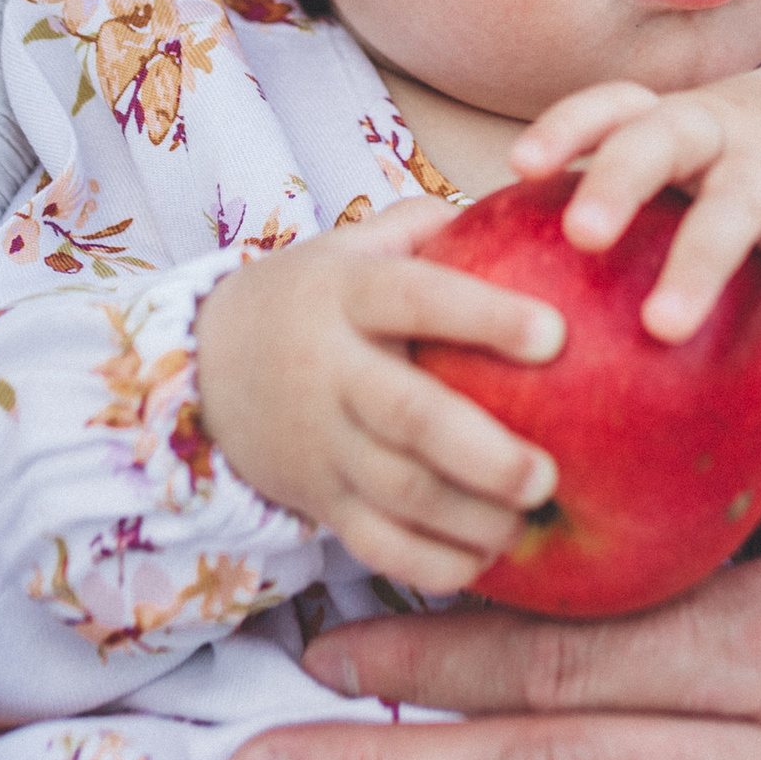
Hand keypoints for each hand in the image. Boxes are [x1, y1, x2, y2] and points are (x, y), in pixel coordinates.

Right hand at [196, 196, 563, 593]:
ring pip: (399, 494)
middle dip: (485, 454)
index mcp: (346, 295)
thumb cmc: (314, 299)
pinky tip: (484, 560)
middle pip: (410, 417)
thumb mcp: (353, 246)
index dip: (484, 316)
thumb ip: (429, 225)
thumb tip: (534, 195)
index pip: (416, 299)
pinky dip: (432, 564)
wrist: (204, 368)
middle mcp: (331, 371)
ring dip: (470, 518)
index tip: (556, 334)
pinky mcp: (318, 500)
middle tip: (548, 474)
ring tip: (528, 519)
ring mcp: (322, 444)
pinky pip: (376, 546)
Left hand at [509, 55, 760, 357]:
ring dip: (700, 260)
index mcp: (665, 121)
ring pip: (735, 202)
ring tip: (666, 326)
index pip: (610, 108)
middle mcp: (714, 130)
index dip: (565, 129)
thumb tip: (523, 314)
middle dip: (618, 181)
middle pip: (659, 140)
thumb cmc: (728, 168)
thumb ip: (618, 222)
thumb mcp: (679, 171)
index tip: (520, 167)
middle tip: (582, 235)